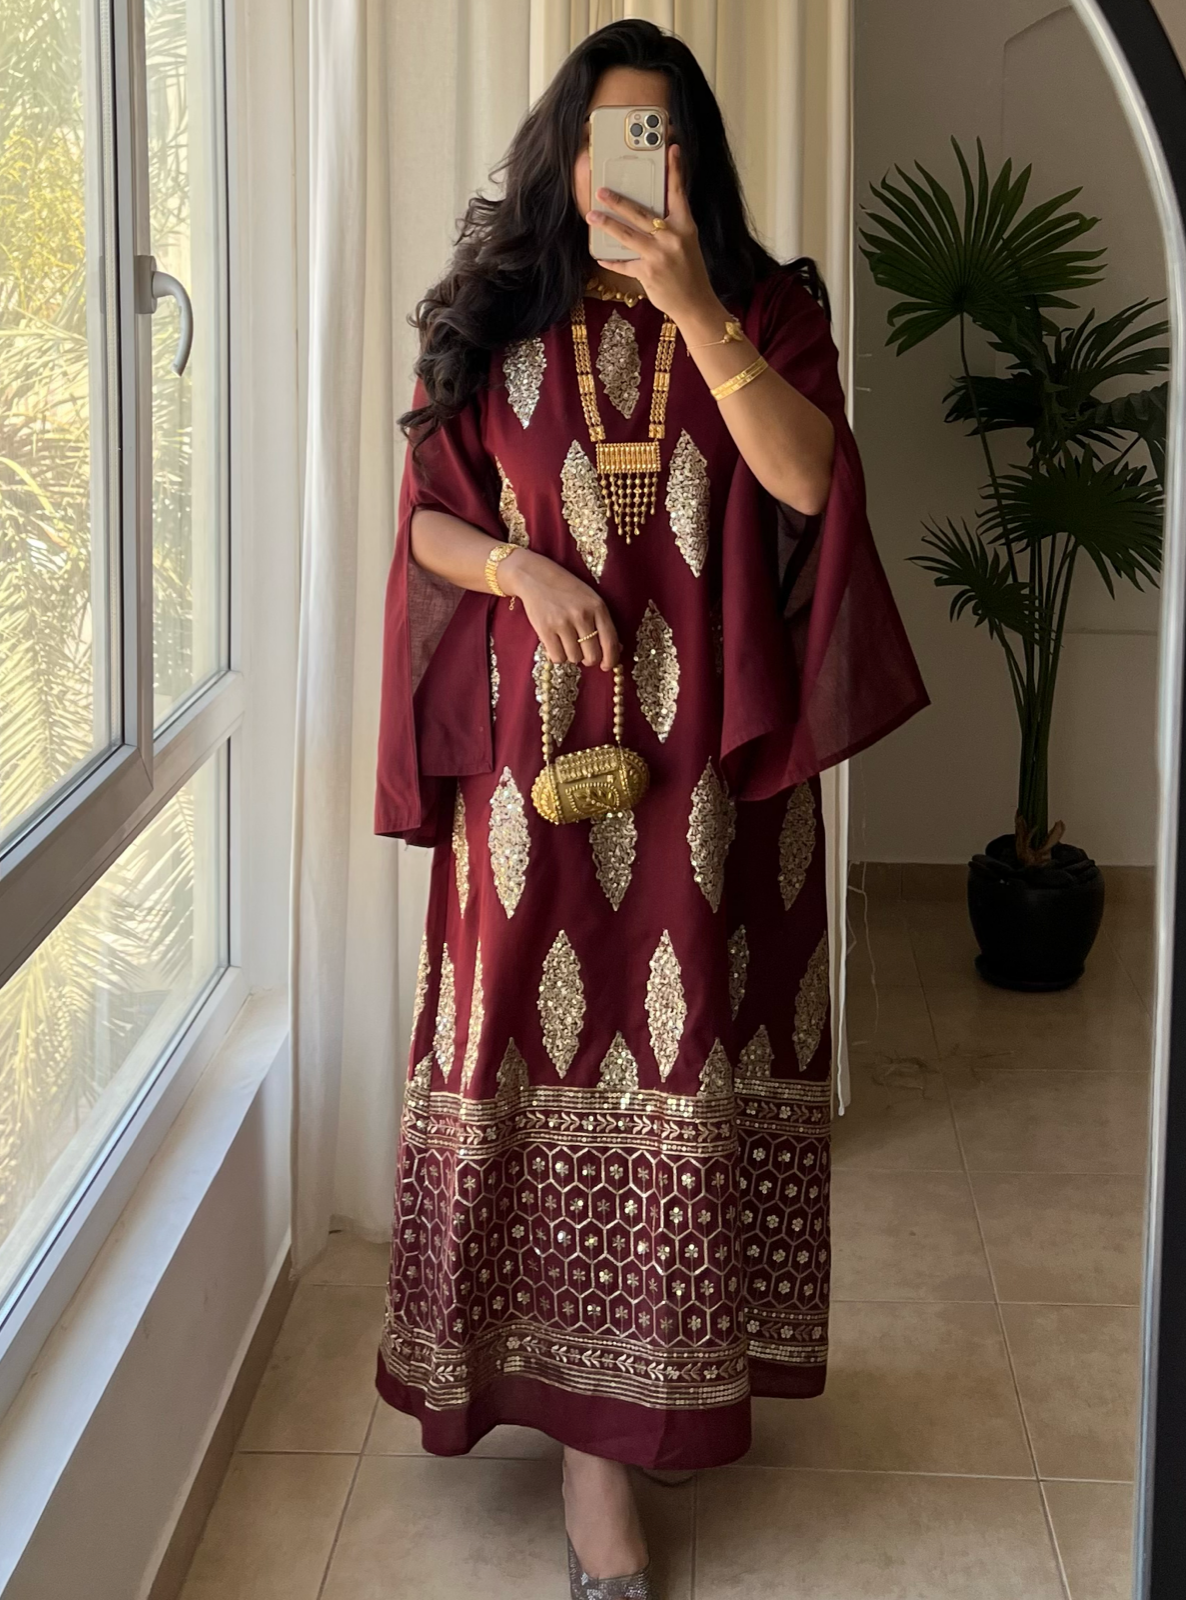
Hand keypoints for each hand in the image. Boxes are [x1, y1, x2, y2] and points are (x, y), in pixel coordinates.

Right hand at [500, 549, 620, 670]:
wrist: (535, 576)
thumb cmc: (566, 589)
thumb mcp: (590, 599)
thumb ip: (603, 622)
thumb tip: (616, 650)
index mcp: (598, 607)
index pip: (610, 642)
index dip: (611, 659)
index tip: (607, 666)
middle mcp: (582, 615)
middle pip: (592, 656)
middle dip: (589, 660)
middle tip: (584, 654)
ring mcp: (563, 623)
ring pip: (574, 658)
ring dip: (572, 656)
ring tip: (567, 642)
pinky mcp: (545, 629)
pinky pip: (557, 658)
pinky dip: (558, 656)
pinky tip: (556, 645)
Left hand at [587, 144, 718, 326]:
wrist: (696, 304)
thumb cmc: (690, 273)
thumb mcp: (687, 244)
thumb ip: (670, 227)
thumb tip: (648, 215)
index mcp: (686, 227)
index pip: (679, 193)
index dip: (675, 170)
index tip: (672, 149)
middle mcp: (672, 238)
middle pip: (641, 213)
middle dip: (619, 201)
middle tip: (601, 191)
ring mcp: (659, 256)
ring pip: (627, 236)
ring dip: (607, 225)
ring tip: (591, 216)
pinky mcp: (648, 274)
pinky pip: (624, 264)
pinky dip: (612, 261)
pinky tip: (600, 256)